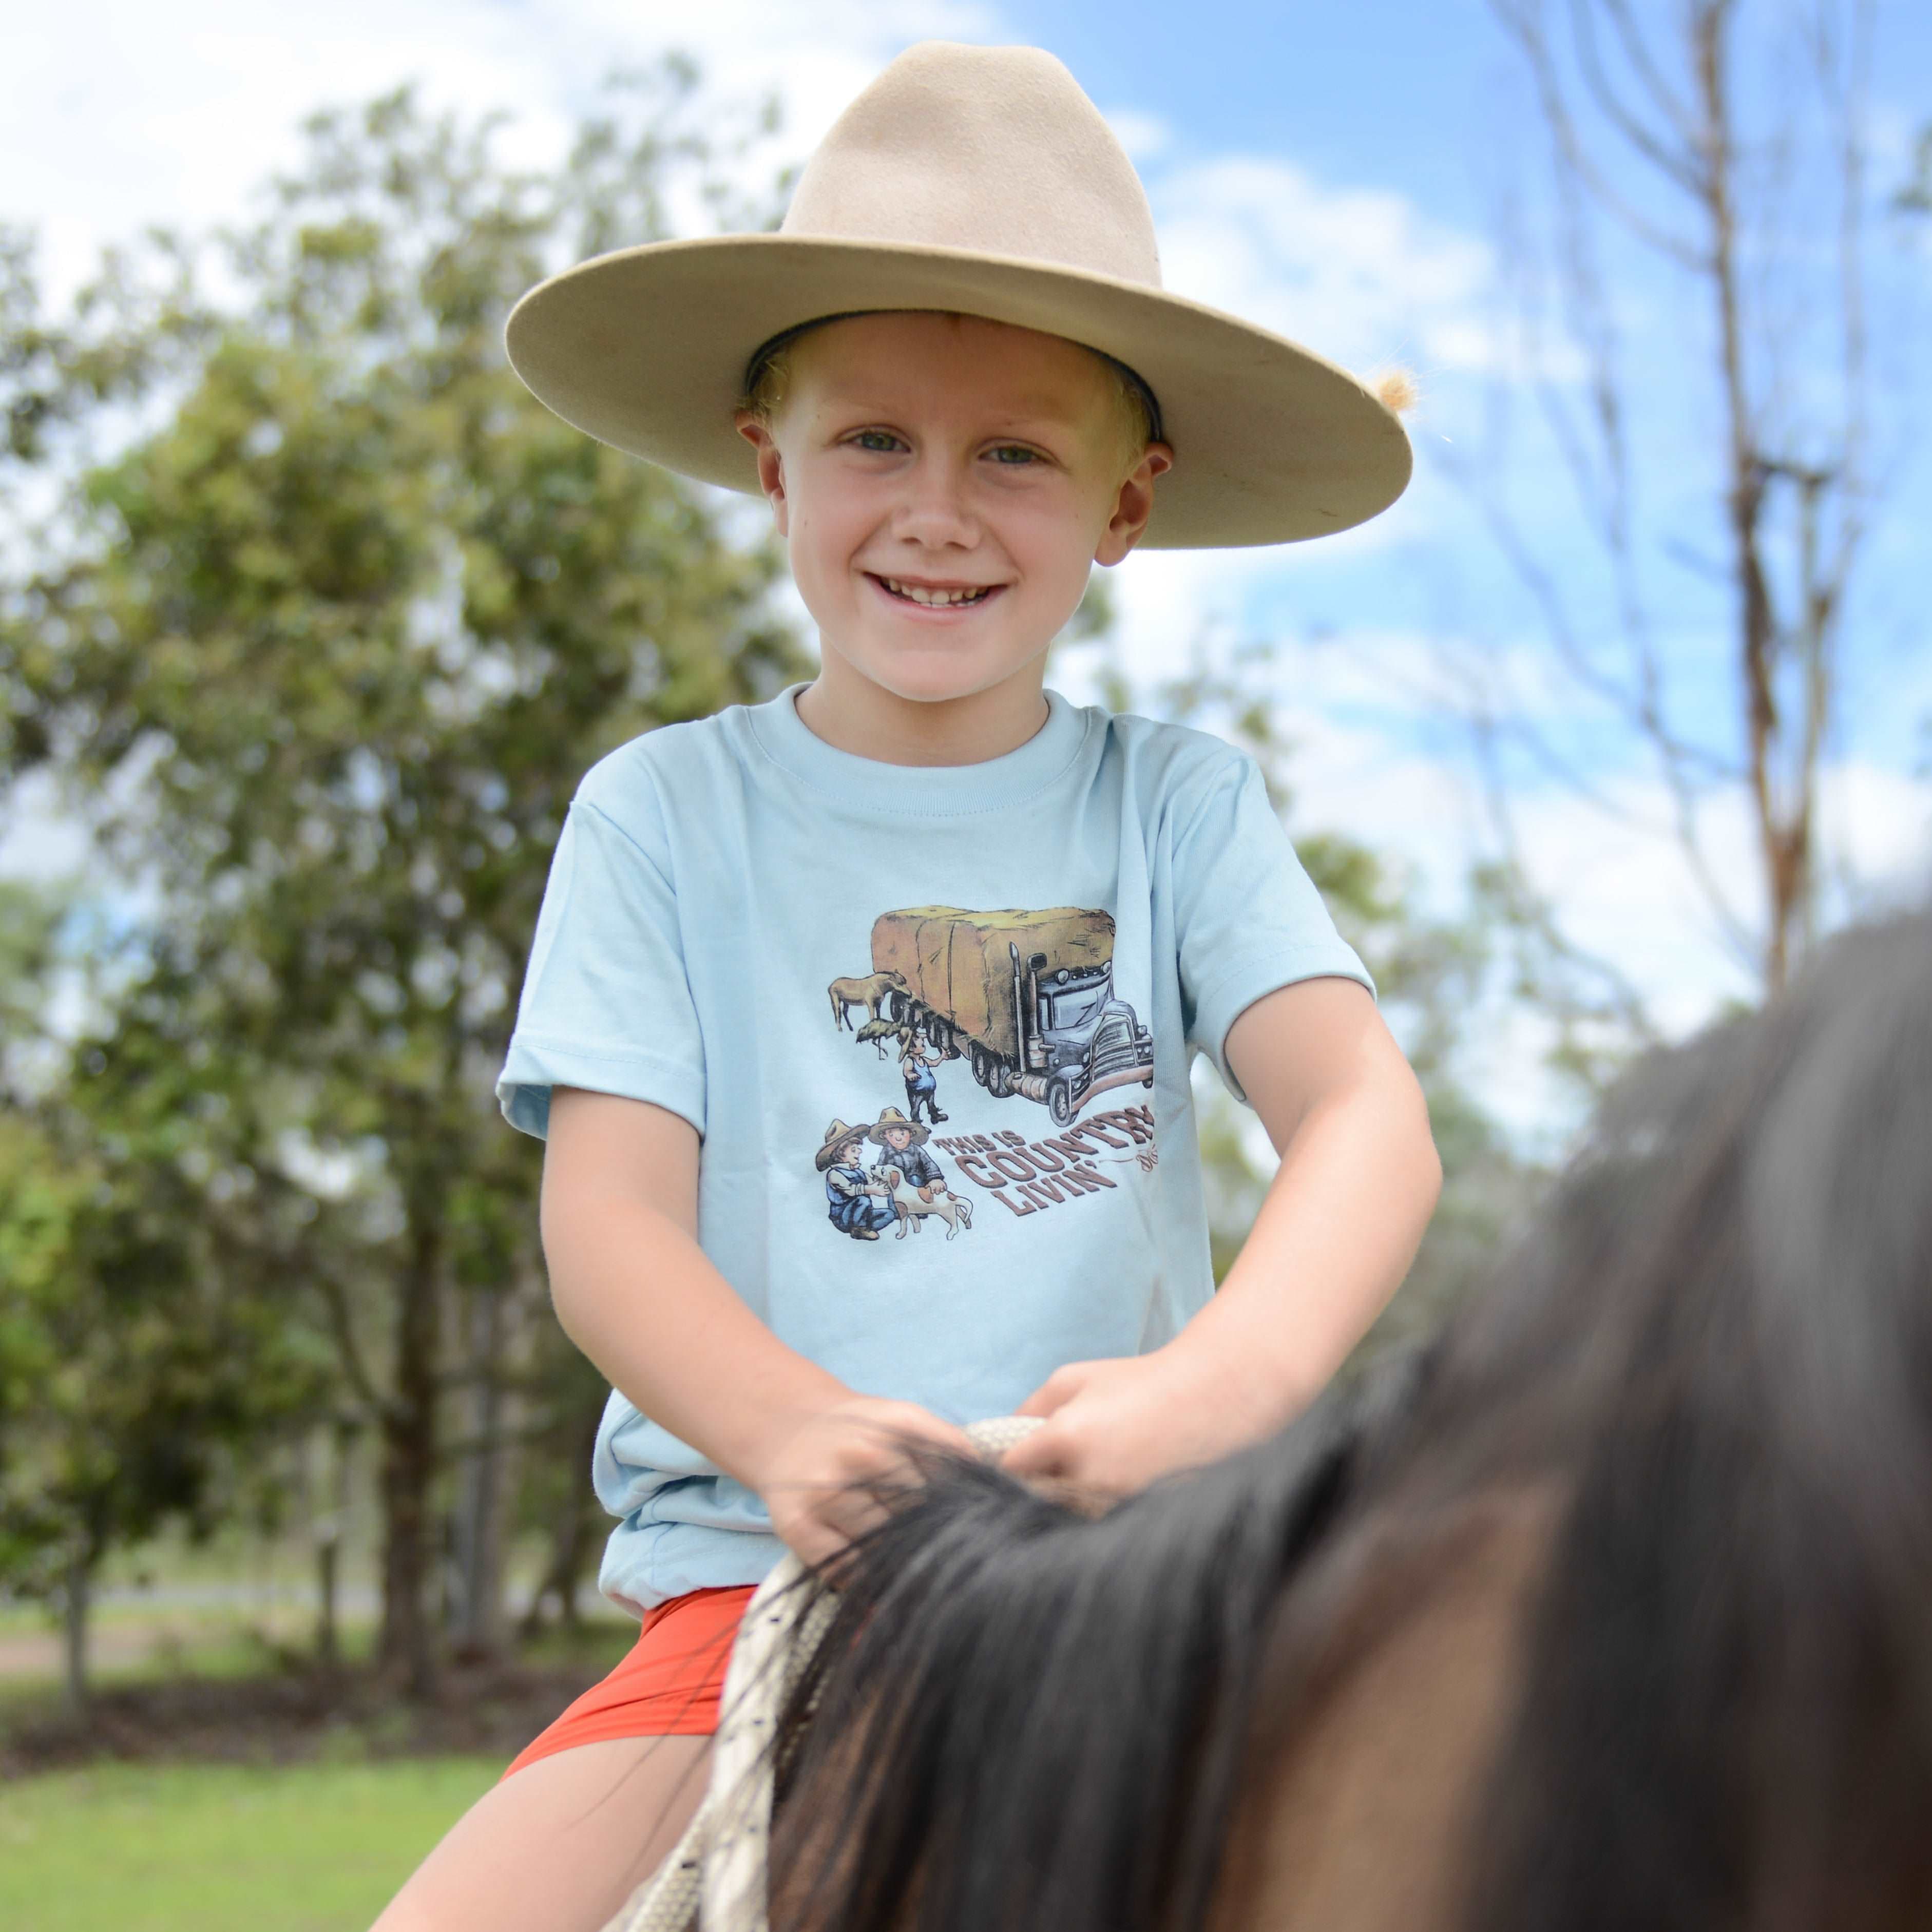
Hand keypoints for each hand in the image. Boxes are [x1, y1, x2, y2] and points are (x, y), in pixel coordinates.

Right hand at [749, 1395, 972, 1567]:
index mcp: (901, 1424)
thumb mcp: (909, 1421)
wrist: (788, 1428)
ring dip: (899, 1562)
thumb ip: (953, 1450)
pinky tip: (867, 1562)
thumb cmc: (863, 1432)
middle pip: (923, 1519)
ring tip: (901, 1557)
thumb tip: (1006, 1493)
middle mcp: (862, 1454)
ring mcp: (827, 1492)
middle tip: (940, 1552)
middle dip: (935, 1538)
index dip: (970, 1510)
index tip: (980, 1530)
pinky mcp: (797, 1526)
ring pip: (887, 1549)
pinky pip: (847, 1571)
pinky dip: (862, 1577)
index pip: (956, 1482)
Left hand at [1003, 1346, 1286, 1496]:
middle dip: (1040, 1488)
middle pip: (1037, 1501)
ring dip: (1071, 1505)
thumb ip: (1031, 1408)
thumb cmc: (1137, 1381)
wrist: (1213, 1396)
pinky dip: (1101, 1515)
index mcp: (1065, 1436)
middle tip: (1060, 1470)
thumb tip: (1002, 1443)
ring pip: (1069, 1519)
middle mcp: (1087, 1477)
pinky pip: (1102, 1526)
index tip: (1017, 1464)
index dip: (1010, 1468)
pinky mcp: (1142, 1520)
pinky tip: (1120, 1489)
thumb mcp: (1074, 1378)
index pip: (1010, 1471)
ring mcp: (1117, 1504)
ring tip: (1096, 1476)